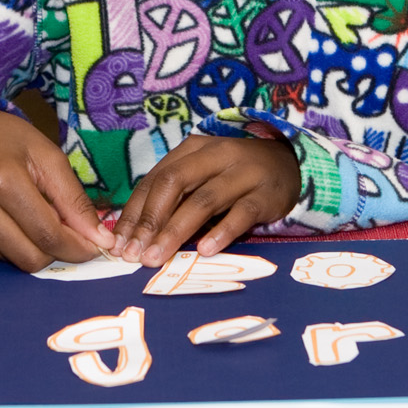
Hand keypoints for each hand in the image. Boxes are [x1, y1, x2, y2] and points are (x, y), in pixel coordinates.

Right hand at [0, 107, 113, 271]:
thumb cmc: (4, 141)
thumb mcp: (47, 155)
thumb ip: (75, 200)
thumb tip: (101, 240)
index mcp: (3, 180)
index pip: (49, 236)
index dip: (77, 248)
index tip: (92, 247)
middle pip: (29, 258)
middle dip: (53, 251)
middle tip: (60, 232)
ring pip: (9, 262)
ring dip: (25, 245)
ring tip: (20, 214)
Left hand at [112, 133, 298, 265]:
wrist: (289, 165)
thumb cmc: (234, 177)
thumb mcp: (202, 178)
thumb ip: (174, 199)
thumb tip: (133, 235)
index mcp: (192, 150)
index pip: (155, 180)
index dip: (134, 213)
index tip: (119, 244)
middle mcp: (215, 155)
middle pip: (174, 184)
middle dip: (149, 221)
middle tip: (134, 254)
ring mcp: (243, 173)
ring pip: (203, 200)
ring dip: (176, 230)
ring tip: (158, 257)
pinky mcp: (266, 194)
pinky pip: (242, 214)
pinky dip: (222, 232)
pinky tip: (206, 250)